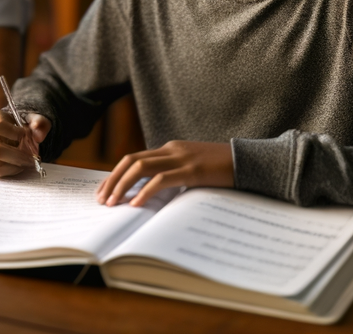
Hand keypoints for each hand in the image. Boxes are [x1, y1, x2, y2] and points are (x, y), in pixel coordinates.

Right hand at [0, 107, 49, 178]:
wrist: (7, 134)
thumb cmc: (18, 126)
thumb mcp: (31, 119)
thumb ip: (39, 123)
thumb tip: (38, 135)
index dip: (16, 134)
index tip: (26, 136)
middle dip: (17, 156)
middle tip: (32, 158)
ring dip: (15, 165)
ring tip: (25, 161)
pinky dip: (9, 171)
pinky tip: (17, 165)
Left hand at [96, 140, 233, 206]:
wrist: (250, 161)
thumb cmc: (223, 169)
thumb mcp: (193, 169)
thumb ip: (174, 175)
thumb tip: (152, 195)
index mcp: (170, 149)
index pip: (133, 158)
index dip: (115, 174)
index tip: (104, 190)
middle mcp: (171, 150)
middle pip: (130, 161)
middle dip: (112, 180)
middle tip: (102, 199)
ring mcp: (181, 158)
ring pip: (141, 168)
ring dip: (123, 186)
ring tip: (113, 203)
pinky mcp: (192, 171)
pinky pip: (161, 180)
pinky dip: (145, 192)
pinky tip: (136, 204)